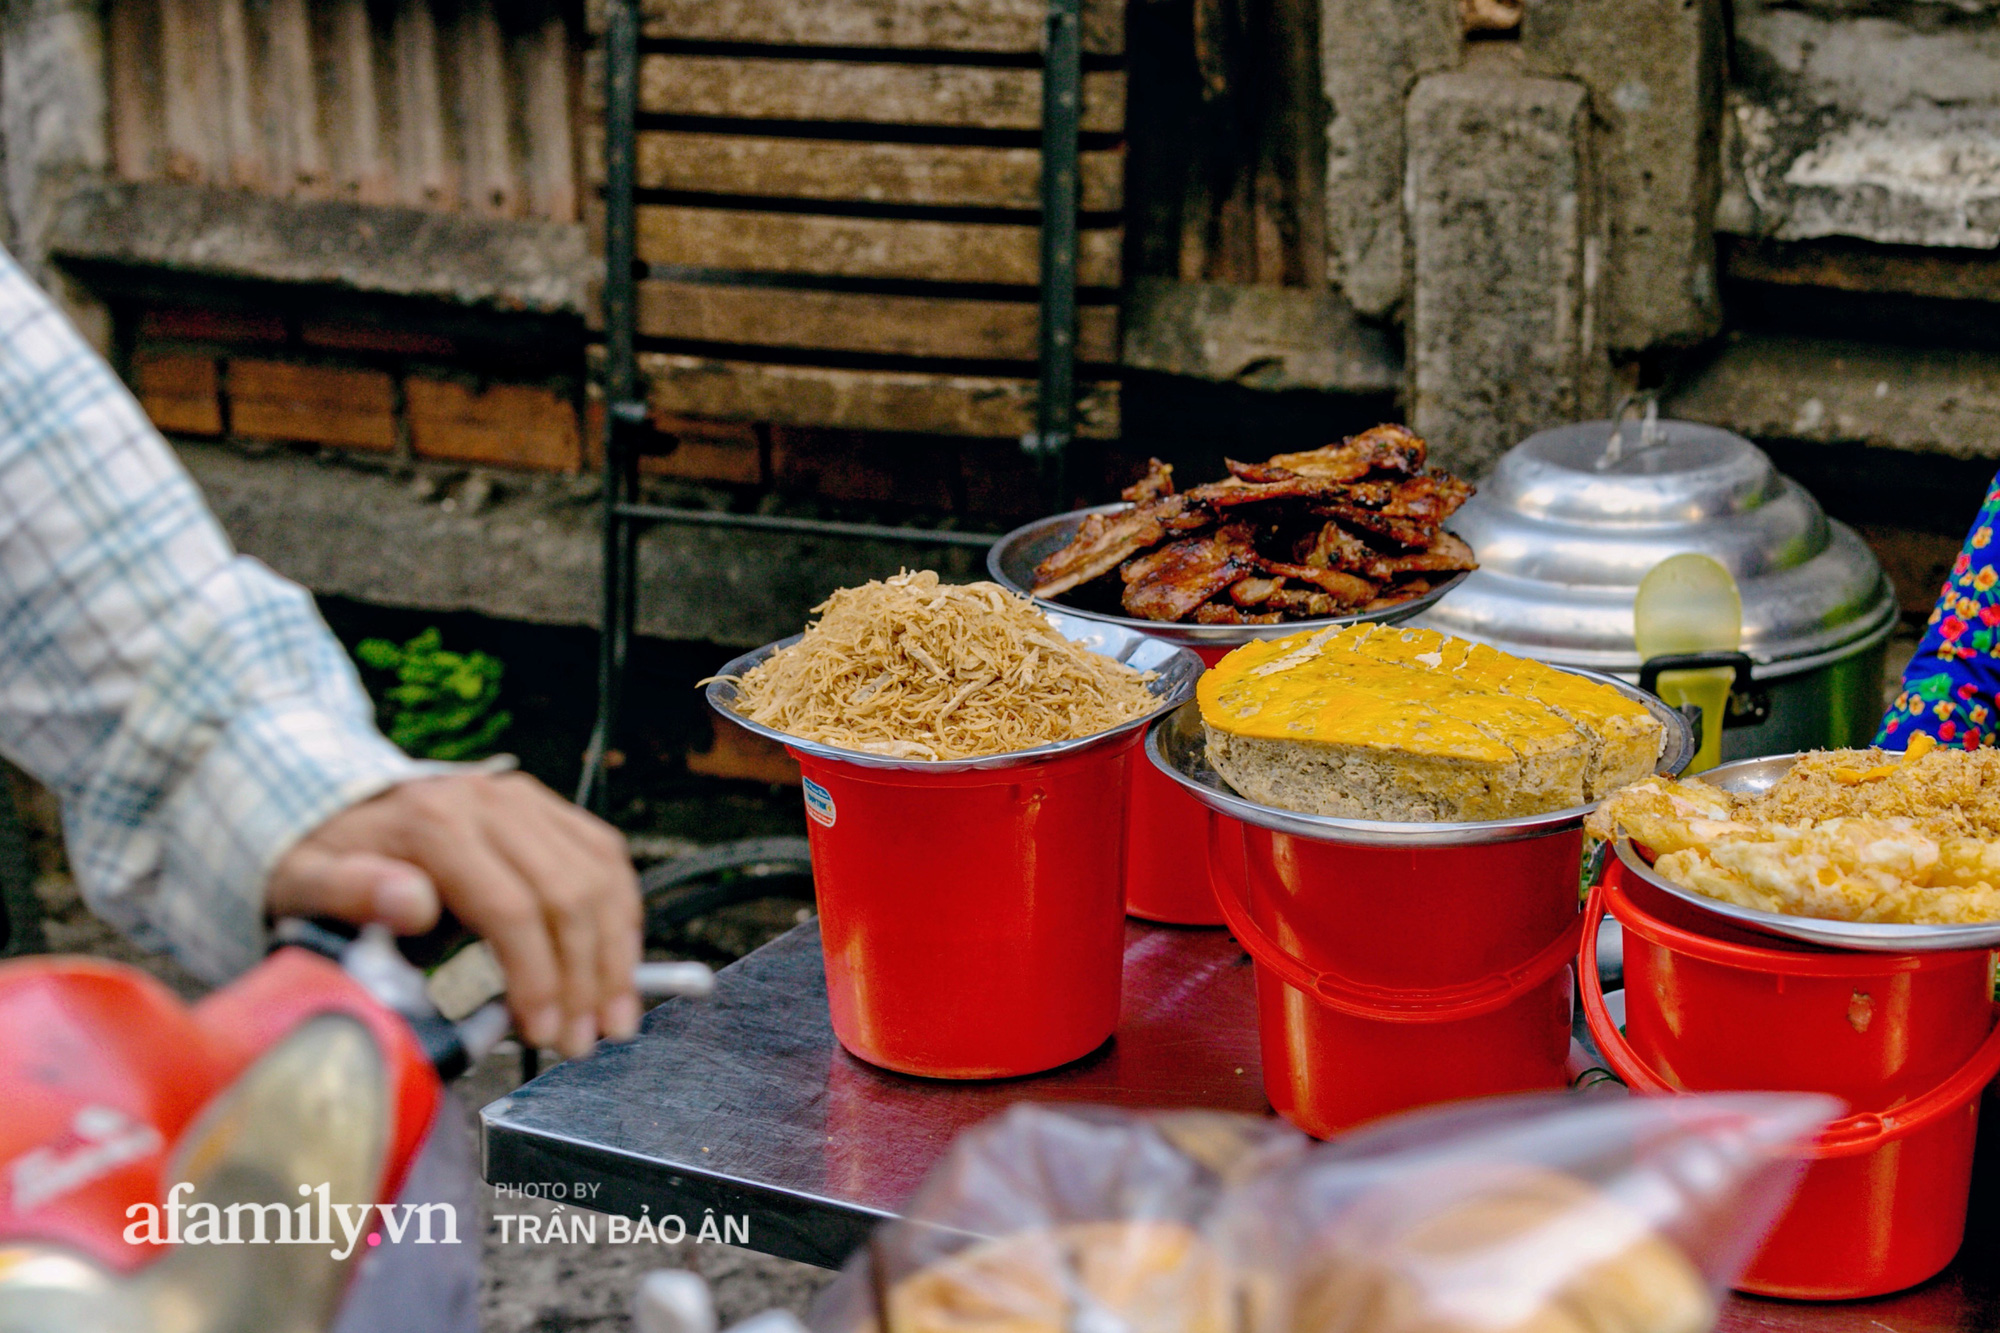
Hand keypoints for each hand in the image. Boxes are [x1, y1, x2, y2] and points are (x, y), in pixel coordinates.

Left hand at [266, 772, 642, 1058]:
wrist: (343, 808)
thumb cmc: (326, 859)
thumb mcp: (307, 880)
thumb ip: (349, 891)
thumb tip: (411, 904)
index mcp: (436, 823)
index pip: (513, 907)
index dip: (538, 977)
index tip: (543, 1034)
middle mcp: (493, 802)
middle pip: (569, 894)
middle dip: (585, 978)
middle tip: (582, 1041)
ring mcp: (529, 801)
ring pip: (601, 877)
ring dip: (616, 955)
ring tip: (613, 1019)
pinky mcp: (551, 809)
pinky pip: (607, 858)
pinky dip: (622, 917)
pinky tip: (618, 965)